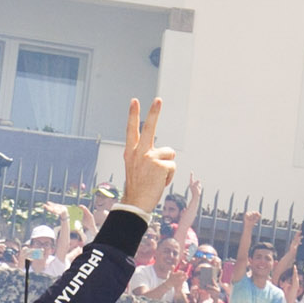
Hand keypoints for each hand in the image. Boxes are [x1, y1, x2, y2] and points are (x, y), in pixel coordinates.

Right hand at [113, 95, 176, 214]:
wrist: (136, 203)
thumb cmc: (138, 187)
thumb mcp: (137, 168)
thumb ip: (146, 156)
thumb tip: (167, 154)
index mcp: (130, 152)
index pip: (131, 130)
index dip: (133, 115)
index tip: (134, 101)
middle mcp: (138, 152)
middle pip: (149, 128)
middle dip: (154, 112)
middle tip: (158, 99)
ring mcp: (149, 158)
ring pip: (169, 155)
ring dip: (168, 166)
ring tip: (157, 178)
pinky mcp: (160, 166)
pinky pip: (172, 166)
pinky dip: (170, 176)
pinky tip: (160, 182)